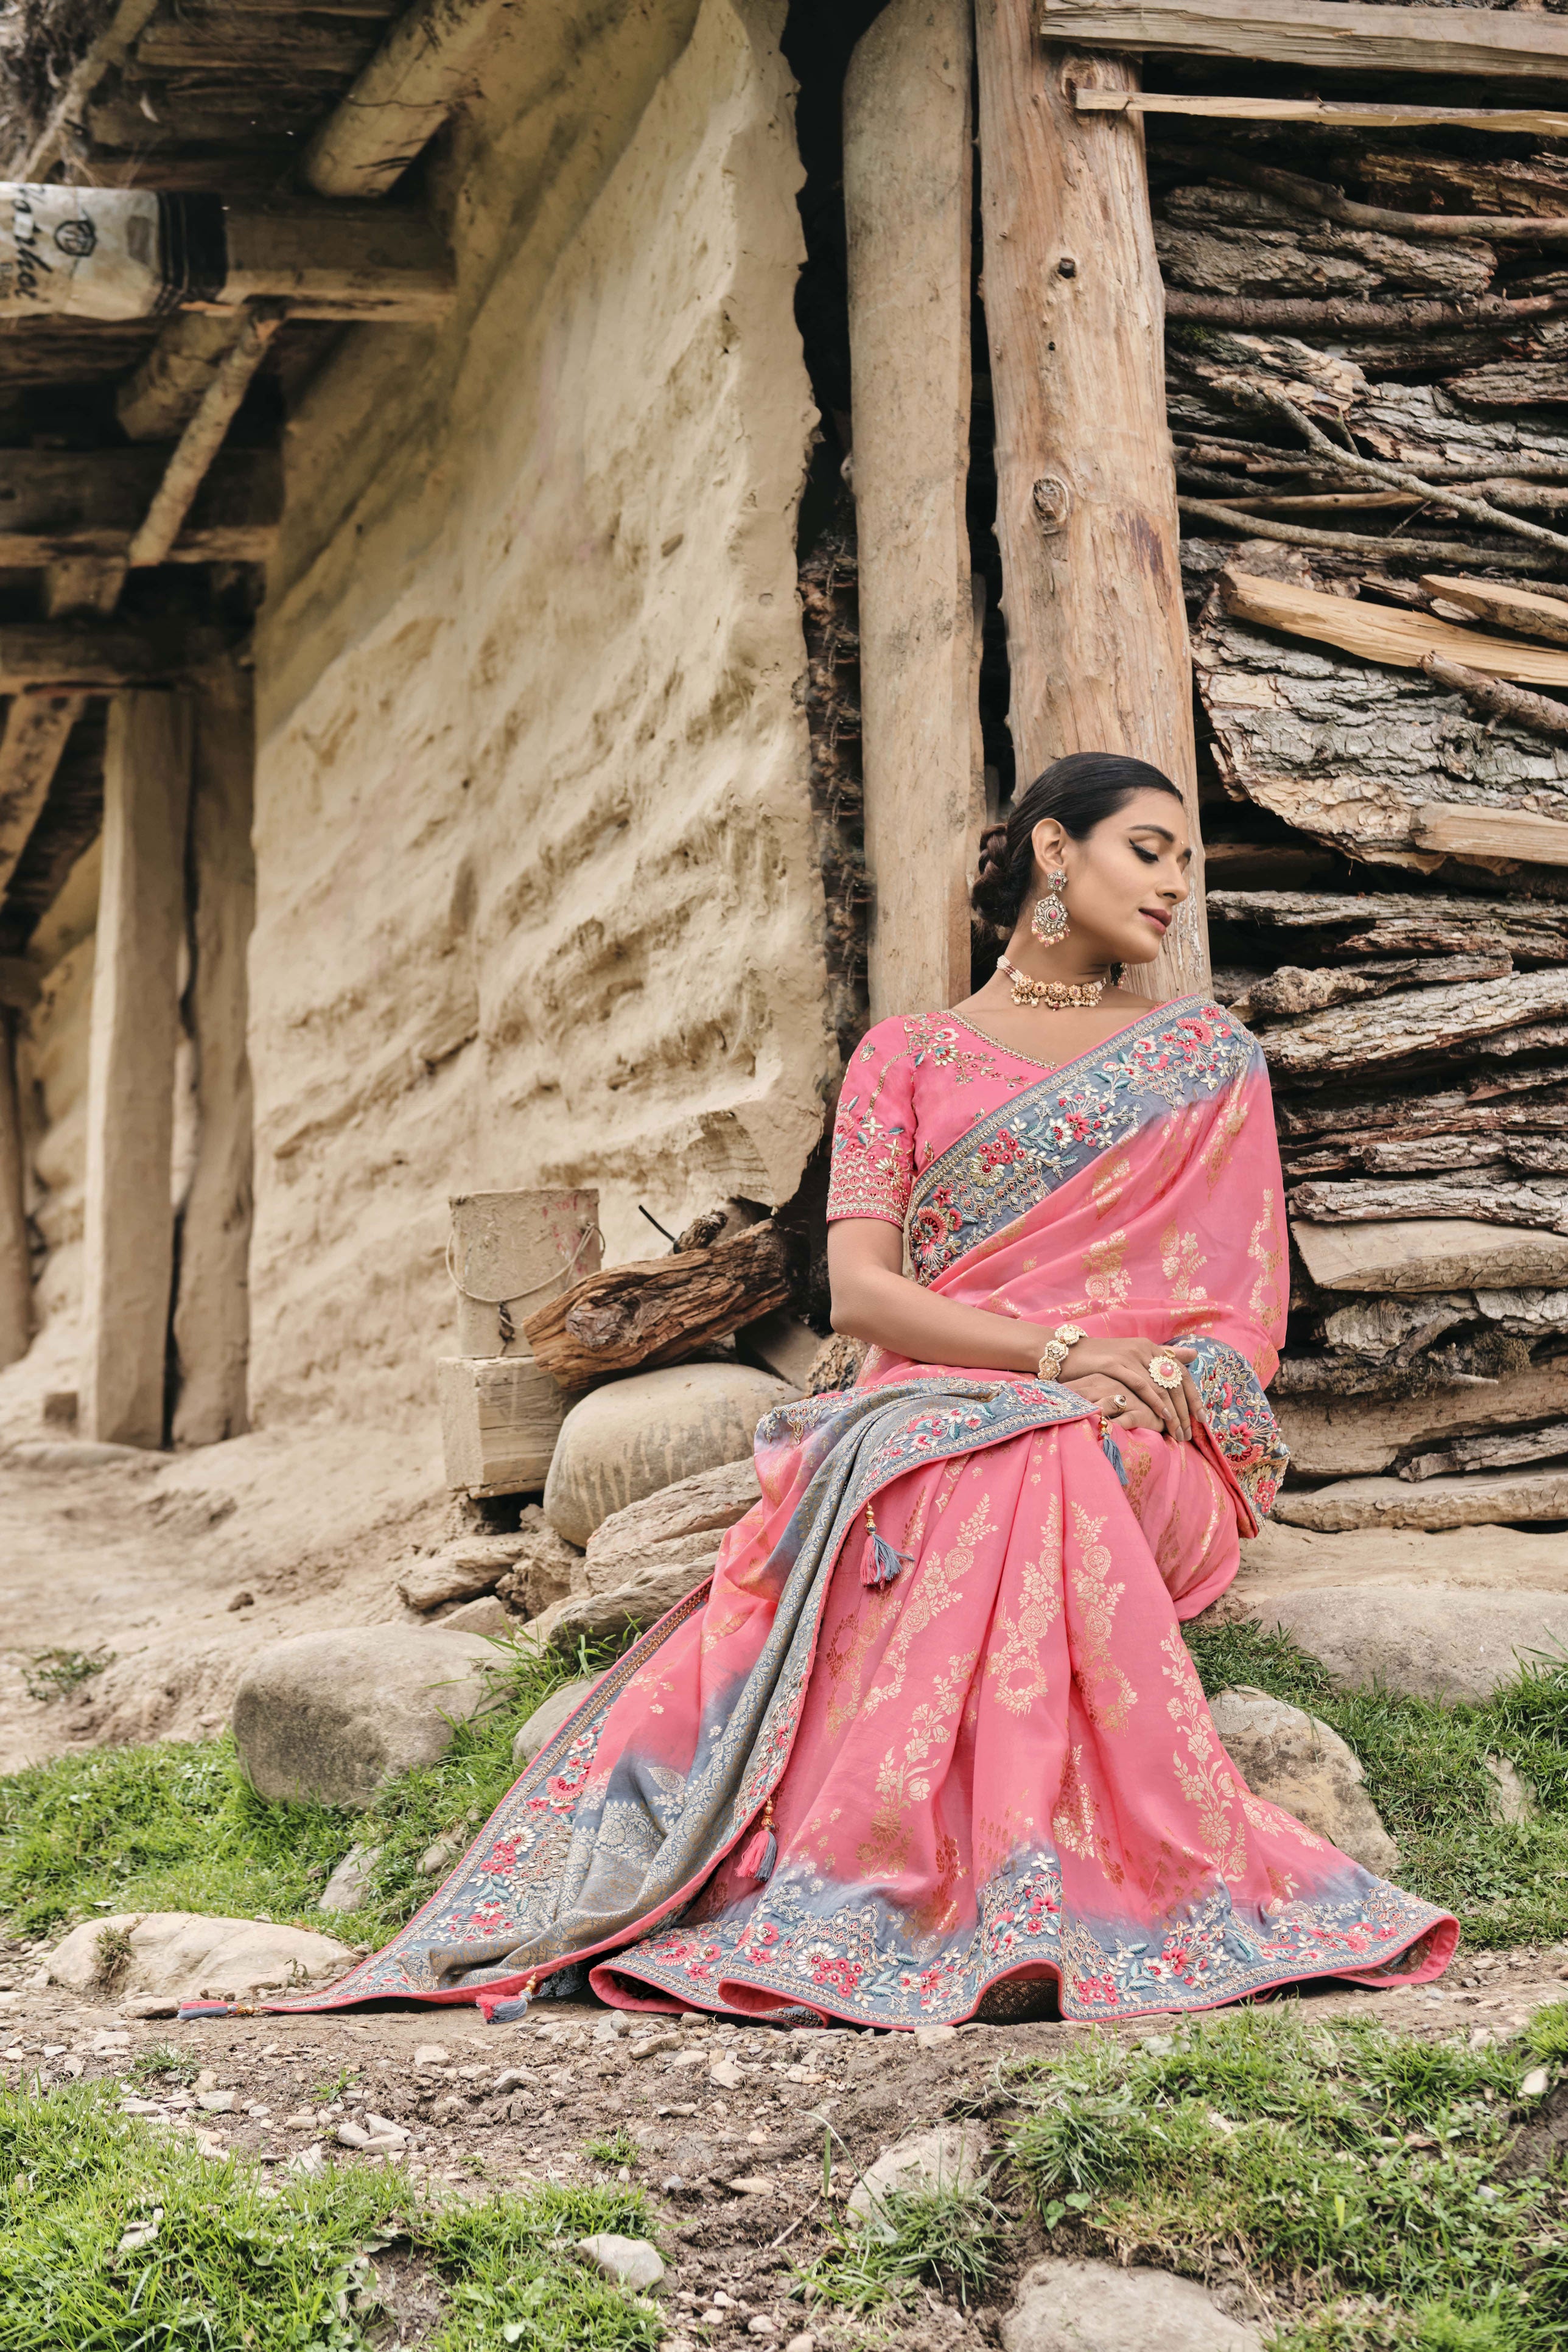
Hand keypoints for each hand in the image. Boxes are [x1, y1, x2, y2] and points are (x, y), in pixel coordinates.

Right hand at [1060, 1339, 1201, 1442]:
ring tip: (1179, 1432)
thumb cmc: (1100, 1361)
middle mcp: (1144, 1349)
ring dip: (1174, 1413)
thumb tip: (1194, 1355)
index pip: (1182, 1373)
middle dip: (1186, 1410)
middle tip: (1191, 1433)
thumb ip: (1162, 1357)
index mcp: (1150, 1348)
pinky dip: (1155, 1402)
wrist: (1067, 1354)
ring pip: (1162, 1387)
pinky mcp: (1116, 1364)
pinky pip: (1142, 1386)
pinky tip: (1163, 1416)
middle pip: (1176, 1382)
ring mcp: (1130, 1356)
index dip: (1194, 1396)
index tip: (1201, 1418)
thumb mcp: (1133, 1356)